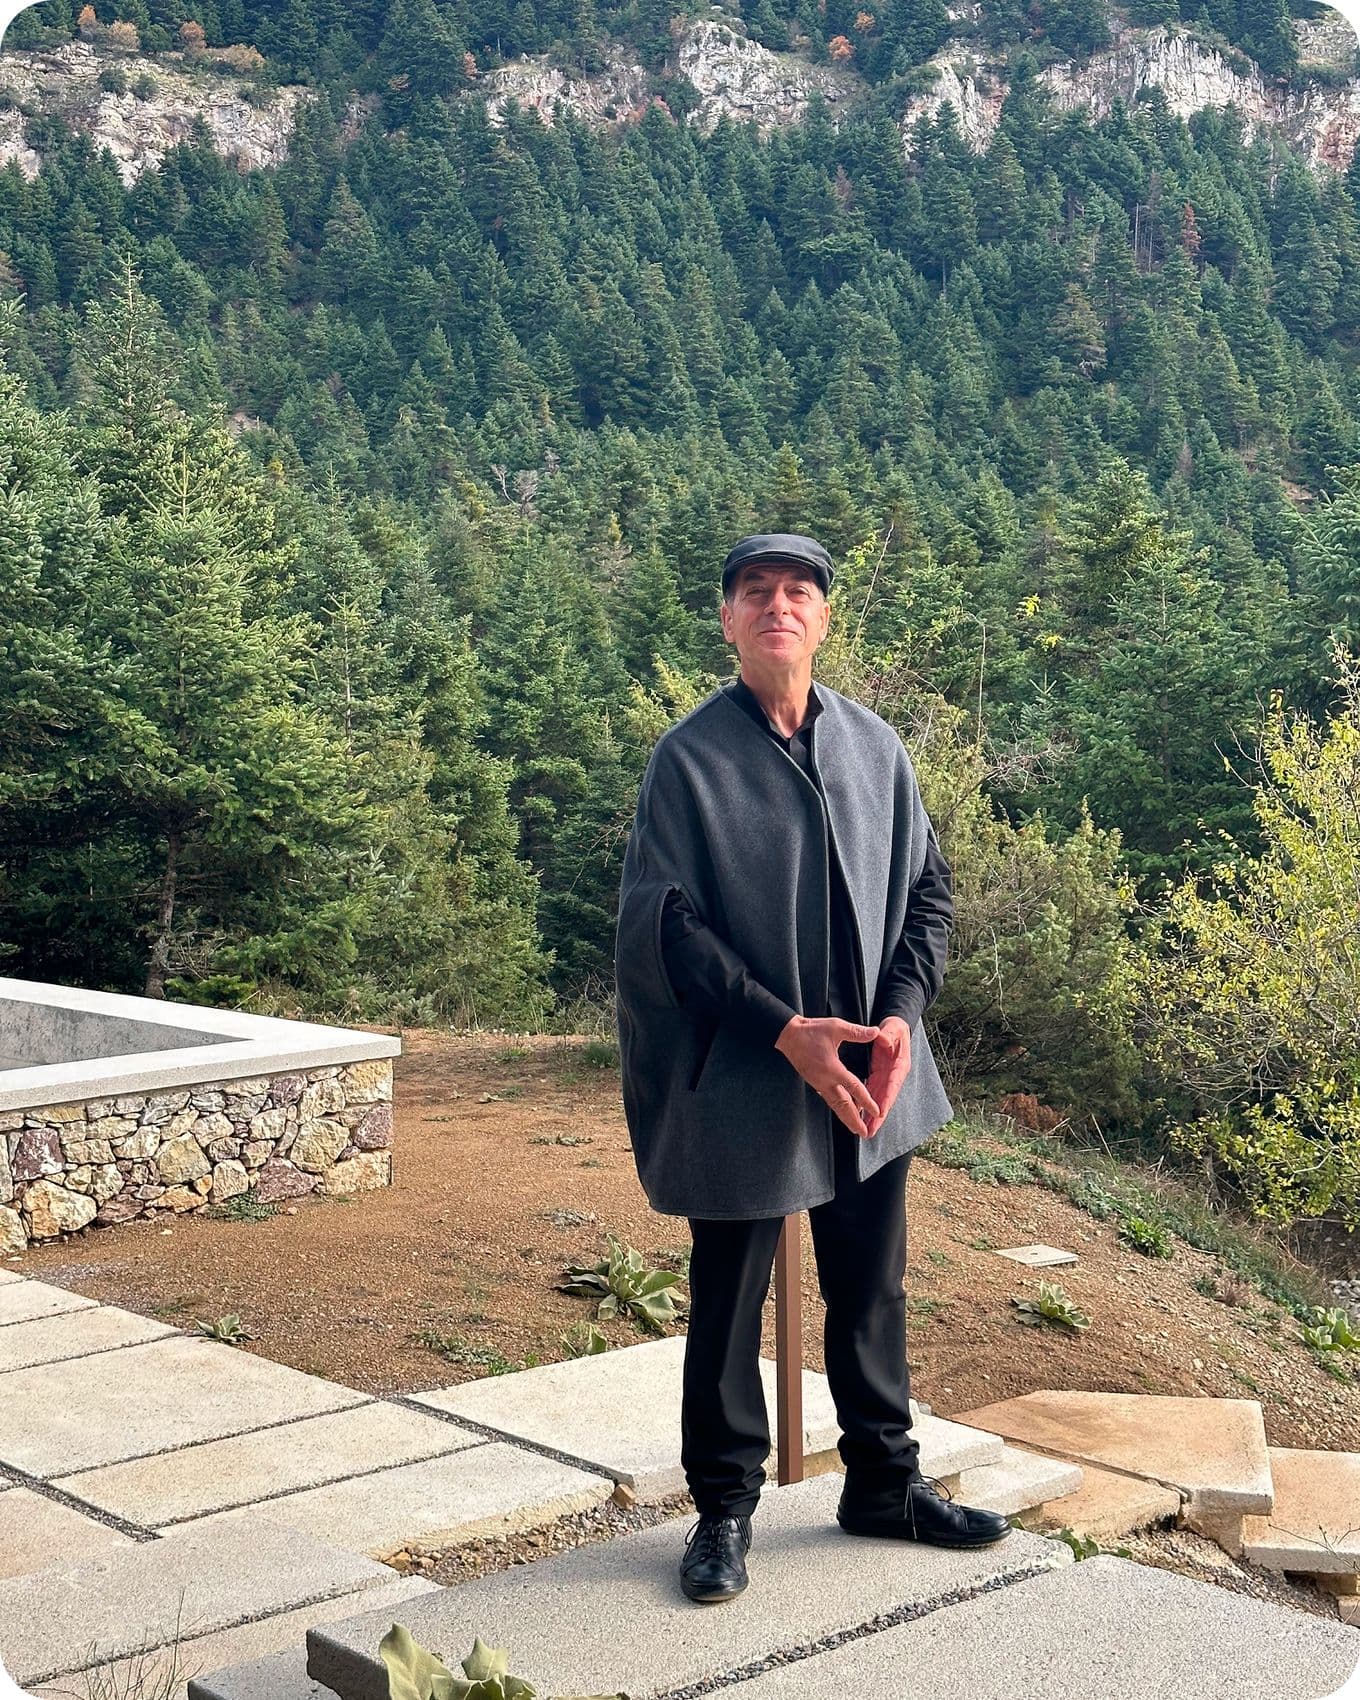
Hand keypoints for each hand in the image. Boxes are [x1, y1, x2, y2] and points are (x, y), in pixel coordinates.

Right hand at [775, 1016, 881, 1137]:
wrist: (787, 1036)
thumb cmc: (810, 1031)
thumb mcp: (836, 1027)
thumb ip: (857, 1032)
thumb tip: (876, 1032)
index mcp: (832, 1068)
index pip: (854, 1088)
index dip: (866, 1101)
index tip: (876, 1112)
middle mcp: (825, 1080)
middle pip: (842, 1106)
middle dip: (854, 1121)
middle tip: (864, 1133)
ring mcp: (818, 1083)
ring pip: (834, 1105)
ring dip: (846, 1117)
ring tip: (856, 1129)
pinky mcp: (814, 1082)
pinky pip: (828, 1099)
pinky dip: (838, 1107)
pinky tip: (844, 1110)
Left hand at [863, 1016, 911, 1136]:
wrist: (893, 1027)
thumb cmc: (895, 1028)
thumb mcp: (892, 1028)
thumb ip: (888, 1034)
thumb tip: (883, 1039)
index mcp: (899, 1066)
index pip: (892, 1086)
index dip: (886, 1100)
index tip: (880, 1113)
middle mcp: (894, 1075)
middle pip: (886, 1099)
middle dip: (879, 1117)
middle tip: (870, 1131)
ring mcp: (886, 1077)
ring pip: (878, 1099)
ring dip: (872, 1115)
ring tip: (865, 1130)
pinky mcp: (879, 1076)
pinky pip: (872, 1092)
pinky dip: (866, 1104)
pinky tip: (859, 1114)